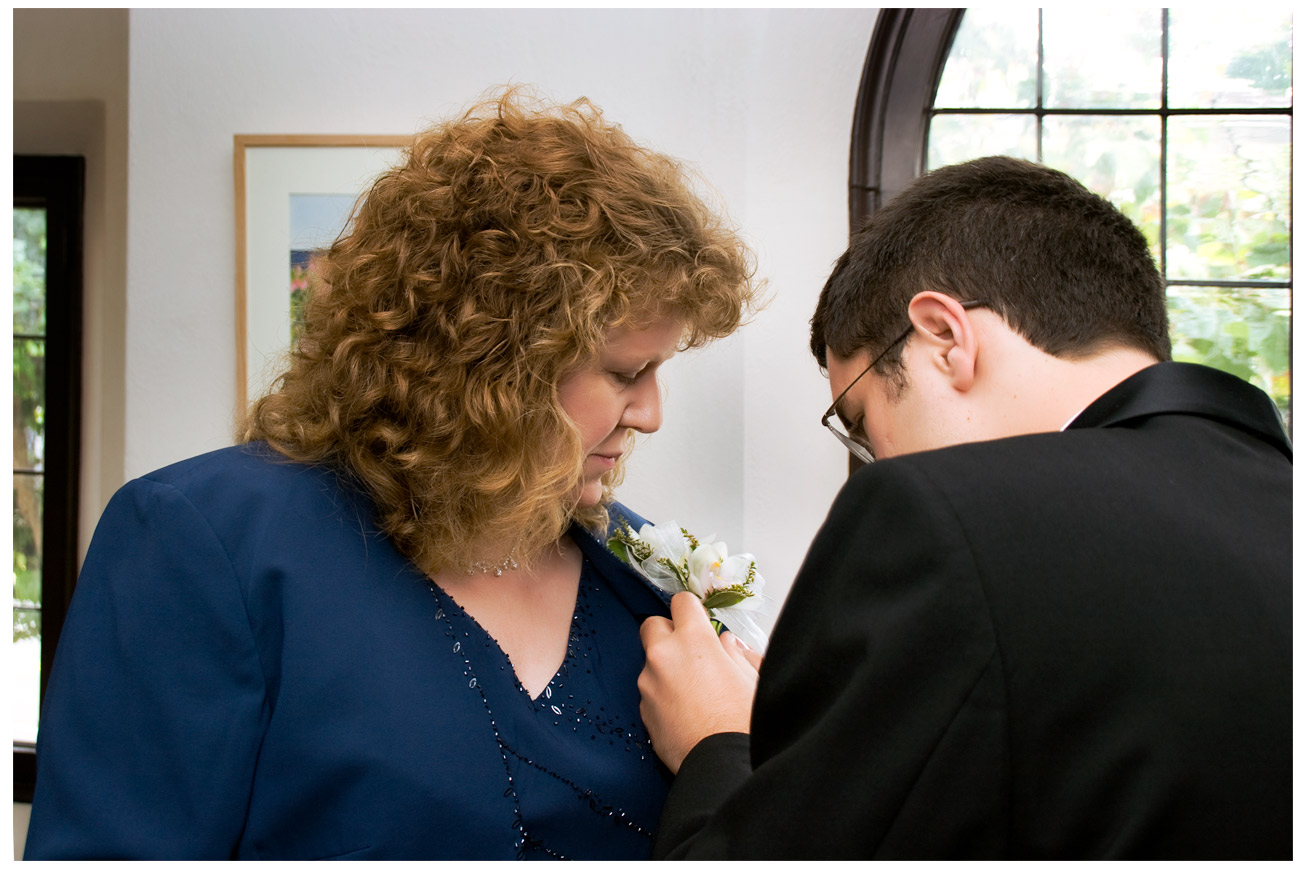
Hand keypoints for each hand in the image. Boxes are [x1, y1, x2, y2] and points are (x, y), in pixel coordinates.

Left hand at [638, 591, 762, 772]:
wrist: (721, 764)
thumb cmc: (741, 721)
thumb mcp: (750, 679)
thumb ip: (735, 653)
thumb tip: (727, 644)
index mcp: (693, 640)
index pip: (681, 602)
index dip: (691, 611)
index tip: (698, 621)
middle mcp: (664, 655)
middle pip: (652, 625)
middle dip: (667, 633)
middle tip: (688, 651)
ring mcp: (648, 683)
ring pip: (650, 661)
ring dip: (664, 667)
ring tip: (691, 691)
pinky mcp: (642, 709)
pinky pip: (649, 691)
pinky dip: (661, 695)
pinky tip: (682, 711)